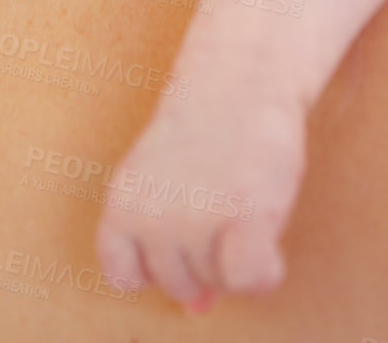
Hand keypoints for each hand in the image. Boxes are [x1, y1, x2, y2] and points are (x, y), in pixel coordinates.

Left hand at [95, 80, 305, 310]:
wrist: (238, 75)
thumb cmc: (205, 131)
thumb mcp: (168, 184)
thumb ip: (171, 246)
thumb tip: (195, 312)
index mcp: (121, 203)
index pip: (124, 276)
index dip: (157, 264)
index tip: (179, 228)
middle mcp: (151, 216)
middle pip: (180, 286)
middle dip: (205, 258)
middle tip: (220, 200)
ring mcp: (196, 219)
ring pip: (220, 284)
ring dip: (238, 255)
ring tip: (240, 197)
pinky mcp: (244, 217)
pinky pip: (250, 280)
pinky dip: (264, 272)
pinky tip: (267, 238)